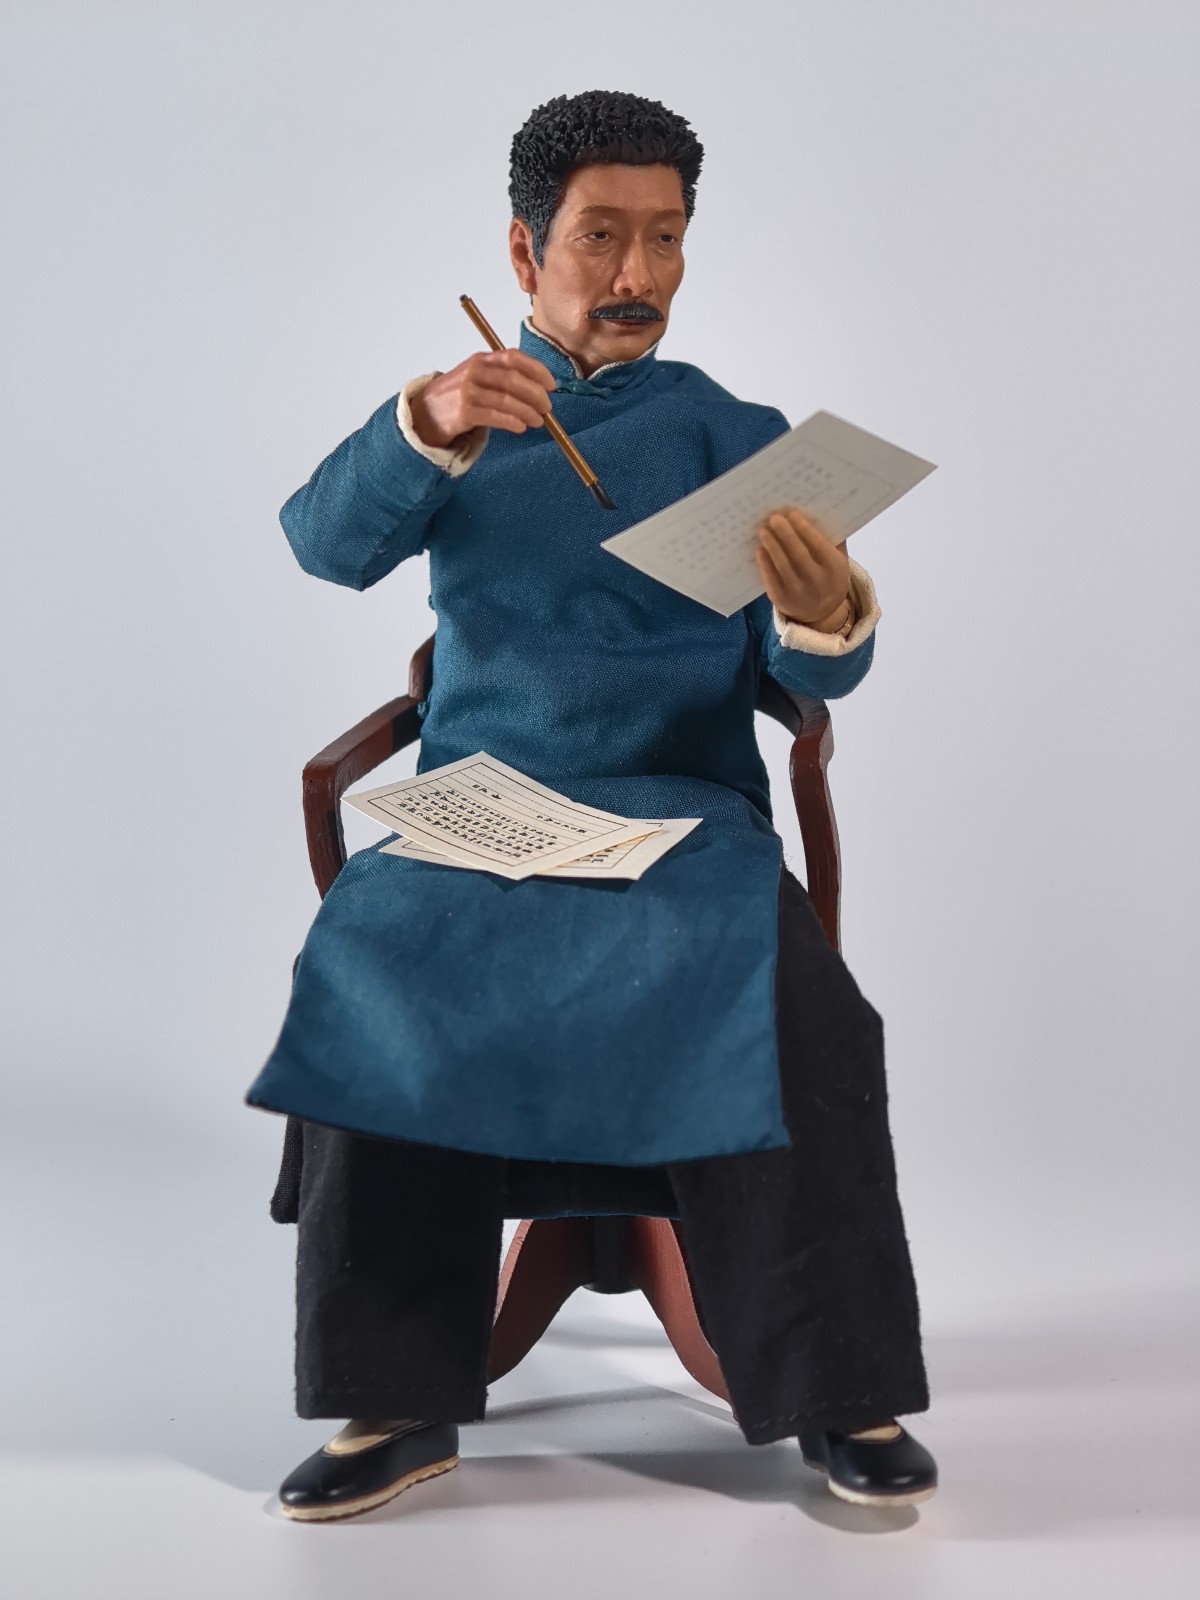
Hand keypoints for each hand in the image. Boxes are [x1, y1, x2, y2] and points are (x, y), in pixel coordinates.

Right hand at [409, 350, 555, 448]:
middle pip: (514, 379)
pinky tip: (521, 427)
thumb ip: (501, 376)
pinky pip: (496, 416)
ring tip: (538, 421)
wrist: (424, 413)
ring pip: (507, 399)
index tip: (551, 385)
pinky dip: (512, 422)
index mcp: (481, 359)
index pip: (514, 358)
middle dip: (536, 394)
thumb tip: (537, 389)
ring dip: (528, 411)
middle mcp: (474, 372)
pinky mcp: (464, 412)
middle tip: (547, 407)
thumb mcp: (476, 377)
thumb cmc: (456, 397)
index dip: (537, 370)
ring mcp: (468, 391)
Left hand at [754, 506, 849, 628]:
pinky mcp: (782, 600)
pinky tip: (760, 550)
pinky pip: (771, 579)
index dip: (803, 528)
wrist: (823, 612)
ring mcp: (799, 592)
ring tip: (763, 530)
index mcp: (834, 567)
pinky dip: (764, 563)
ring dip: (771, 545)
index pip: (818, 544)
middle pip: (798, 553)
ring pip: (782, 565)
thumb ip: (832, 539)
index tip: (792, 513)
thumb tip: (817, 511)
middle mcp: (817, 581)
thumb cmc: (829, 576)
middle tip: (773, 517)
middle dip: (785, 533)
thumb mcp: (839, 559)